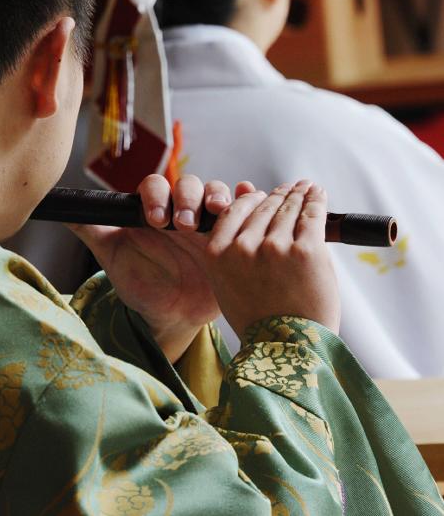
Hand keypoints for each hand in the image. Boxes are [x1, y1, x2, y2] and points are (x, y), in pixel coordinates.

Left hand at [69, 174, 237, 362]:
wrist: (168, 314)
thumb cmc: (140, 282)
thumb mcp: (113, 257)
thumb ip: (92, 231)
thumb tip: (58, 210)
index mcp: (152, 209)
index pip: (156, 186)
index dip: (156, 196)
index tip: (153, 219)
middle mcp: (181, 210)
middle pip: (189, 185)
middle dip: (187, 198)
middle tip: (180, 224)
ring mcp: (207, 221)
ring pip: (217, 194)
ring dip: (218, 196)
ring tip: (216, 211)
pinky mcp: (230, 235)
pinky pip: (243, 209)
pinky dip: (247, 198)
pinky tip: (248, 194)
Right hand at [202, 181, 340, 337]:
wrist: (286, 348)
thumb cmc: (259, 318)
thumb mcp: (227, 284)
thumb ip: (231, 251)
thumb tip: (247, 215)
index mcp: (218, 254)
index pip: (234, 211)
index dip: (251, 199)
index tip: (263, 196)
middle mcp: (242, 247)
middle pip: (263, 208)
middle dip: (279, 195)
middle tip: (291, 188)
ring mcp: (275, 248)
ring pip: (288, 209)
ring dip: (299, 194)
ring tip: (307, 187)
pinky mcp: (307, 251)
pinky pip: (312, 216)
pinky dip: (317, 201)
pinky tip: (319, 193)